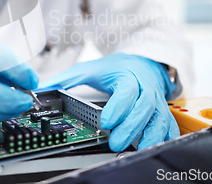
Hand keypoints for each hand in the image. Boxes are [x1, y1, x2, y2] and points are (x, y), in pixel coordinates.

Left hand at [39, 53, 178, 150]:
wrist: (142, 63)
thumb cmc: (117, 68)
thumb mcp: (90, 69)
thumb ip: (67, 79)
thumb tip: (43, 87)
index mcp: (128, 76)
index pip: (126, 91)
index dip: (119, 107)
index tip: (106, 121)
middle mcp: (145, 88)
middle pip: (144, 107)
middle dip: (131, 126)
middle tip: (116, 142)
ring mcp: (156, 100)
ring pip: (159, 117)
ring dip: (151, 134)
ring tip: (139, 148)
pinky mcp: (162, 111)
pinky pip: (169, 124)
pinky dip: (165, 136)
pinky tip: (156, 145)